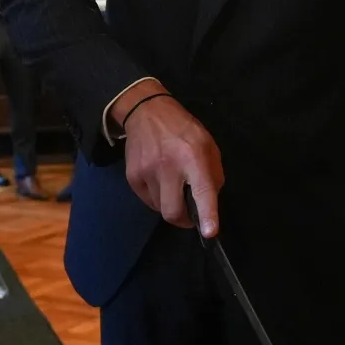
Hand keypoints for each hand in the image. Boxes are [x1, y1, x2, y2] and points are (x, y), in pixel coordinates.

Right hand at [111, 80, 223, 236]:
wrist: (146, 112)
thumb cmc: (184, 130)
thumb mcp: (208, 145)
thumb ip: (212, 175)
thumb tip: (208, 202)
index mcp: (193, 157)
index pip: (202, 190)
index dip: (207, 214)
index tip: (209, 233)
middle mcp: (168, 167)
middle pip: (173, 212)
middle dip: (183, 219)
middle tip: (189, 212)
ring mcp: (146, 172)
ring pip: (160, 208)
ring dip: (170, 204)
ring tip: (172, 185)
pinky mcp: (132, 177)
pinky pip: (148, 201)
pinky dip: (157, 197)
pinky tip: (159, 180)